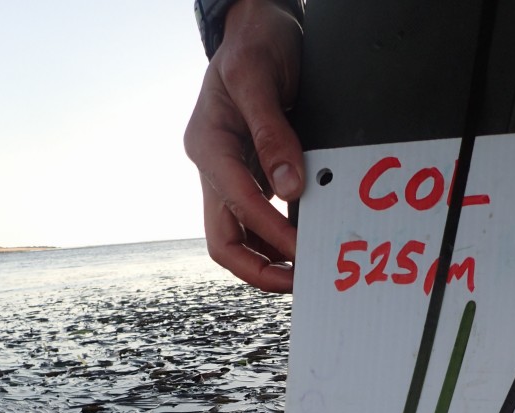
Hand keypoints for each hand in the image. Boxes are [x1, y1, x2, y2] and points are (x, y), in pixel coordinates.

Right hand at [184, 0, 303, 292]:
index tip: (304, 251)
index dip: (271, 233)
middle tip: (299, 282)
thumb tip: (290, 188)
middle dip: (259, 270)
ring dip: (270, 261)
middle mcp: (213, 167)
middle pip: (224, 242)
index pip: (236, 206)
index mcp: (207, 146)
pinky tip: (304, 244)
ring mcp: (228, 175)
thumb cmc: (255, 44)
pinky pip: (257, 221)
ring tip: (306, 270)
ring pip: (239, 238)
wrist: (256, 28)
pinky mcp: (247, 176)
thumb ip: (273, 134)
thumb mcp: (258, 77)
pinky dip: (278, 240)